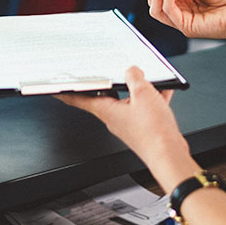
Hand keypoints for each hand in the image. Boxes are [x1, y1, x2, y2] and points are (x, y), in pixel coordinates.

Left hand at [57, 67, 192, 187]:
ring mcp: (129, 124)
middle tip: (108, 70)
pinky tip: (162, 91)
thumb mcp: (143, 93)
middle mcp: (115, 119)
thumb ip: (135, 77)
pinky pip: (144, 108)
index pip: (79, 99)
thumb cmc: (153, 132)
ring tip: (146, 78)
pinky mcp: (143, 128)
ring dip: (136, 89)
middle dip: (109, 82)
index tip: (56, 88)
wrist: (169, 154)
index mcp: (107, 111)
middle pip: (106, 96)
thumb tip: (132, 70)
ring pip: (129, 101)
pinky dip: (152, 98)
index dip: (66, 93)